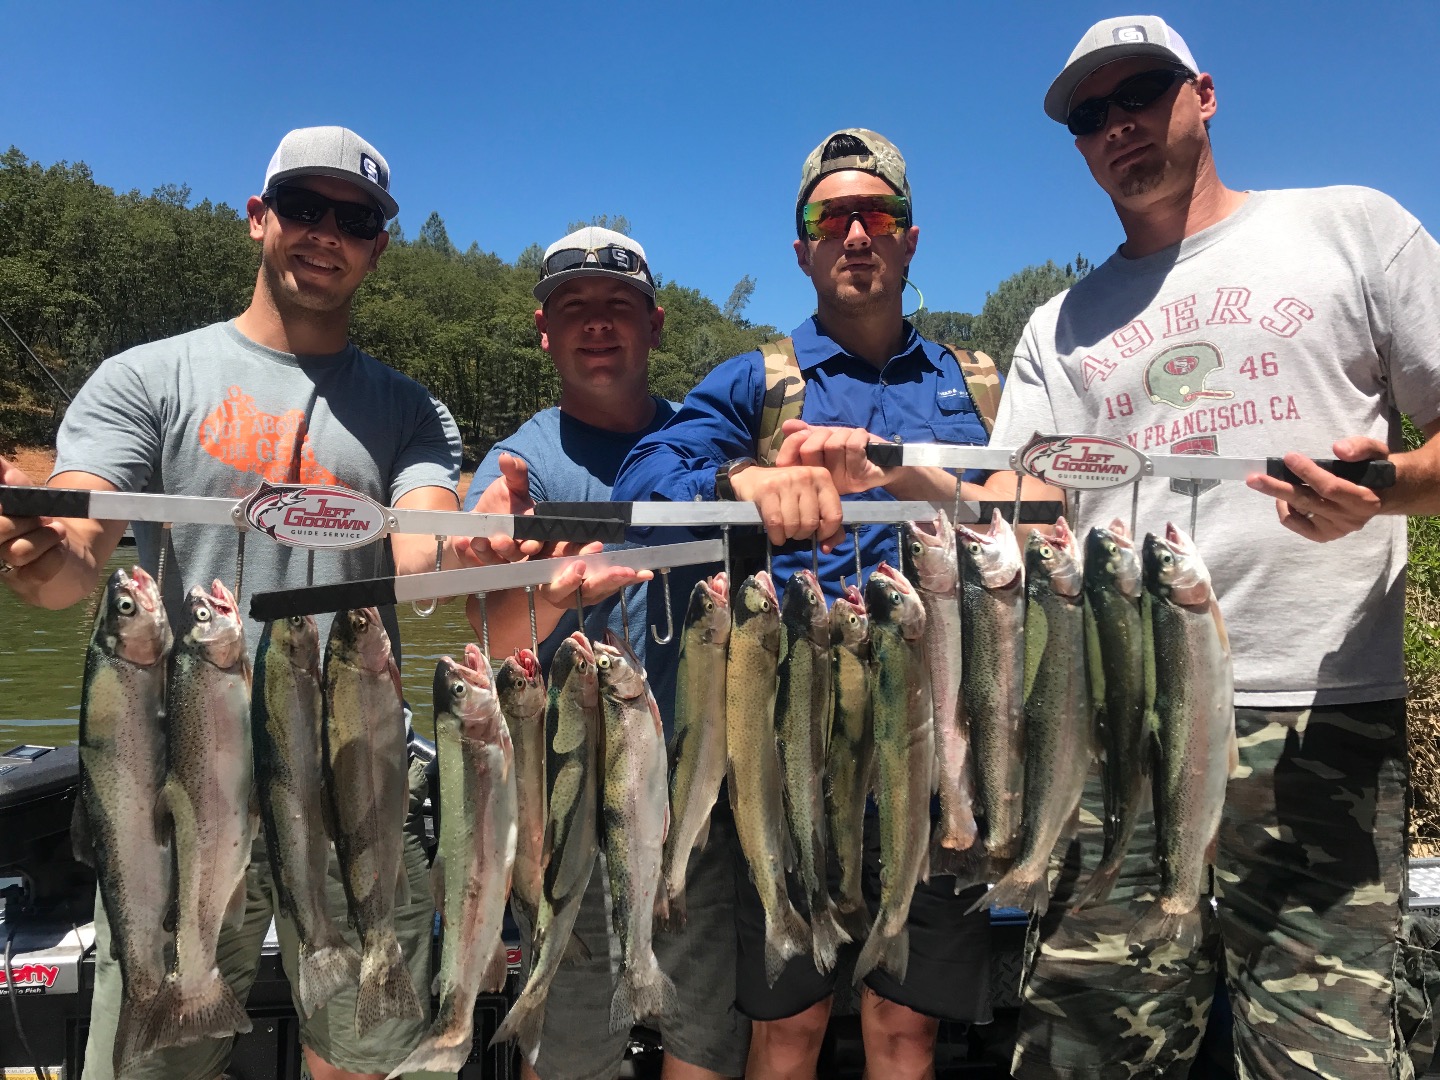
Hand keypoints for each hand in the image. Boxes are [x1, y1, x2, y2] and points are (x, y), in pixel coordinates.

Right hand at [0, 456, 69, 588]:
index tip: (15, 494)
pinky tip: (60, 551)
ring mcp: (6, 570)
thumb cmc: (45, 525)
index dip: (6, 504)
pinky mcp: (28, 586)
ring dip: (44, 536)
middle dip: (26, 518)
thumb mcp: (31, 498)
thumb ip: (13, 481)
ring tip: (57, 532)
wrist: (75, 556)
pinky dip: (55, 556)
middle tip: (43, 517)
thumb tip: (0, 464)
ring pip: (18, 551)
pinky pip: (38, 570)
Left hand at [453, 454, 546, 564]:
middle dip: (507, 550)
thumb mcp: (511, 483)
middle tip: (499, 541)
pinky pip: (473, 562)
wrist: (481, 513)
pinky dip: (466, 554)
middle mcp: (515, 548)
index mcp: (529, 531)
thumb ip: (515, 471)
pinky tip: (461, 542)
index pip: (536, 543)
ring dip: (486, 553)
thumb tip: (506, 458)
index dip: (533, 545)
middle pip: (515, 556)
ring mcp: (496, 557)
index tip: (527, 544)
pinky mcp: (477, 561)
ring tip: (477, 540)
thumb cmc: (504, 499)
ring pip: (494, 562)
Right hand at [536, 541, 653, 609]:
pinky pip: (615, 587)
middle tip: (623, 571)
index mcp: (551, 589)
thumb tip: (593, 546)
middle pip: (589, 591)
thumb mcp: (544, 551)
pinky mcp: (600, 594)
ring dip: (624, 580)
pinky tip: (645, 573)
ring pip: (606, 590)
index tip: (580, 565)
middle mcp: (571, 598)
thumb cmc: (543, 560)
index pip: (559, 588)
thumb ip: (559, 548)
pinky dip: (630, 580)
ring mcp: (588, 597)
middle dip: (607, 579)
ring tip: (640, 572)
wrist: (547, 577)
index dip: (569, 579)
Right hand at [729, 462, 845, 551]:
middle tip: (795, 530)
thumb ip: (828, 525)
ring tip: (784, 530)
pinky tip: (776, 535)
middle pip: (811, 522)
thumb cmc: (787, 495)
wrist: (753, 480)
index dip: (827, 533)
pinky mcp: (767, 489)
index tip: (817, 536)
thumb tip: (826, 548)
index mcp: (822, 477)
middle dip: (802, 534)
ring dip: (788, 535)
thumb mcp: (811, 503)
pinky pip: (776, 523)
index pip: (834, 515)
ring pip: (793, 524)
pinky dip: (776, 536)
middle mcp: (806, 475)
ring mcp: (786, 481)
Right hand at [773, 420, 888, 494]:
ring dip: (844, 434)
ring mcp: (841, 482)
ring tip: (852, 440)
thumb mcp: (827, 438)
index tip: (804, 433)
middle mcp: (822, 482)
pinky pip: (853, 446)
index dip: (793, 442)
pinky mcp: (859, 478)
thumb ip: (806, 432)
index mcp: (809, 474)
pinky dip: (860, 435)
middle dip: (822, 433)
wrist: (888, 461)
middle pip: (810, 449)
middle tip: (834, 436)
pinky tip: (864, 440)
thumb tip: (787, 425)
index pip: (786, 461)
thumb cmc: (854, 450)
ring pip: (833, 445)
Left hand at [1244, 437, 1387, 541]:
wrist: (1385, 494)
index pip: (1330, 488)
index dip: (1308, 473)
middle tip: (1254, 478)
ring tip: (1270, 481)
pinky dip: (1285, 510)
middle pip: (1307, 502)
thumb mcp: (1377, 450)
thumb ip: (1361, 447)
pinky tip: (1286, 497)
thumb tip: (1338, 449)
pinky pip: (1295, 523)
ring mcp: (1335, 530)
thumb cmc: (1376, 469)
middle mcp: (1349, 519)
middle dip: (1278, 488)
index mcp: (1365, 499)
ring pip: (1298, 512)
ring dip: (1279, 496)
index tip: (1288, 457)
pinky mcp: (1323, 535)